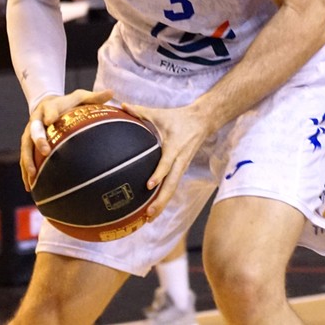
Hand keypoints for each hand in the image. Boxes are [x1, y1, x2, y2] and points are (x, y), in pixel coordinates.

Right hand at [19, 88, 113, 190]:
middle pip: (34, 129)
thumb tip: (111, 92)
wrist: (46, 104)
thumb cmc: (68, 103)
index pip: (50, 109)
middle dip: (38, 139)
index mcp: (50, 107)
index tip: (50, 120)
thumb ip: (94, 97)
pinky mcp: (27, 144)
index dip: (50, 114)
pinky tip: (30, 186)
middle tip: (46, 150)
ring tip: (33, 175)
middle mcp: (36, 119)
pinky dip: (26, 172)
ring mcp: (29, 132)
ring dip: (28, 160)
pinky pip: (26, 158)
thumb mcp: (81, 97)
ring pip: (26, 147)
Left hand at [119, 100, 213, 220]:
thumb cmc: (178, 118)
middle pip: (172, 185)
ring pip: (173, 189)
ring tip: (149, 218)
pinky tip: (155, 209)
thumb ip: (140, 111)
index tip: (149, 185)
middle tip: (149, 214)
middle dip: (161, 201)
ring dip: (163, 204)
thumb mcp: (159, 113)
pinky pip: (173, 187)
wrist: (202, 121)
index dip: (158, 175)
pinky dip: (165, 199)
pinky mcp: (181, 170)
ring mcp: (182, 167)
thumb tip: (121, 106)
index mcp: (174, 147)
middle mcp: (179, 161)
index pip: (166, 164)